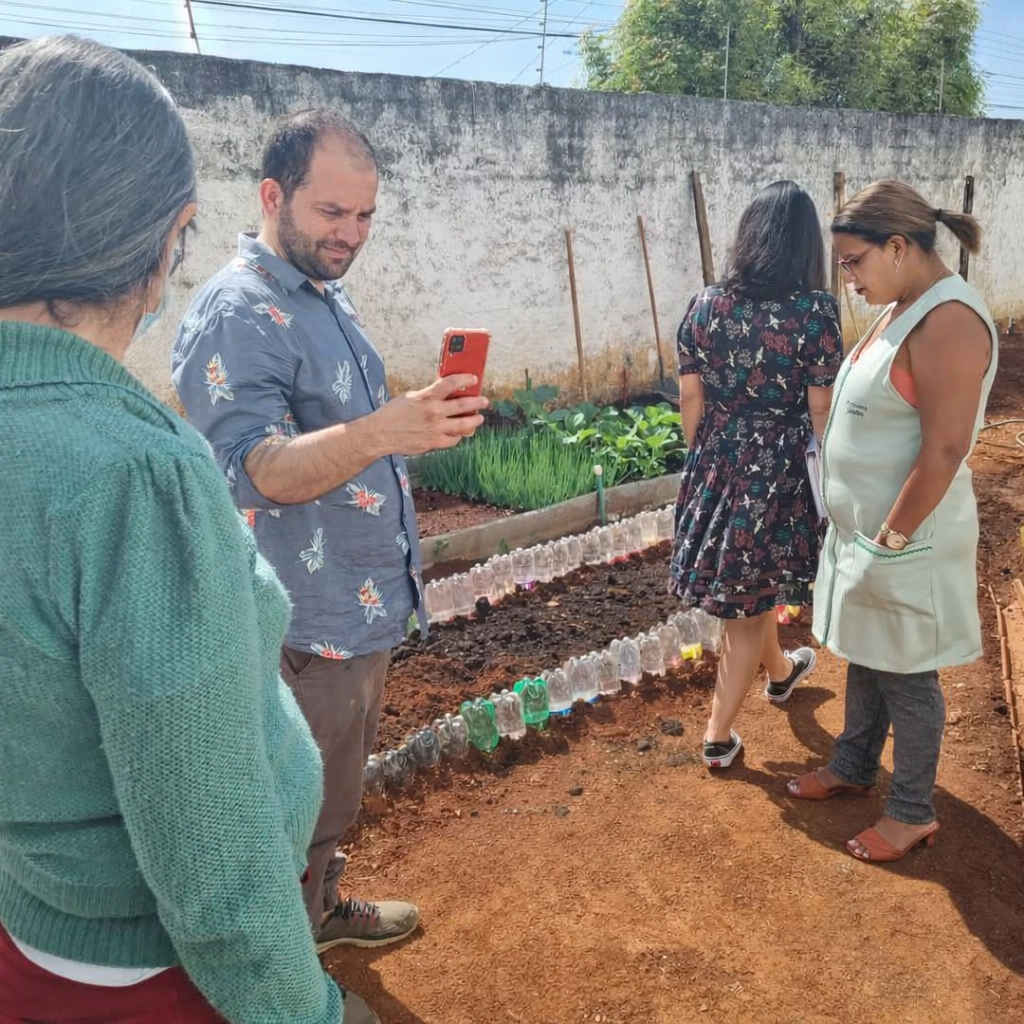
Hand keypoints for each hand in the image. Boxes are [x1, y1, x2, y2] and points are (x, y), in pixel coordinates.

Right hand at [373, 375, 487, 455]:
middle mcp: (433, 412)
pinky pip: (453, 440)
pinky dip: (458, 436)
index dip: (465, 379)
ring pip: (463, 425)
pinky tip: (460, 433)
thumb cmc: (392, 413)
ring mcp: (435, 429)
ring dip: (474, 421)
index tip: (474, 378)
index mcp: (426, 397)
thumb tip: (443, 394)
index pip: (451, 383)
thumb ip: (428, 396)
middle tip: (484, 401)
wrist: (380, 433)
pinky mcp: (433, 443)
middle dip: (477, 402)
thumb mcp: (410, 397)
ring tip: (479, 418)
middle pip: (463, 405)